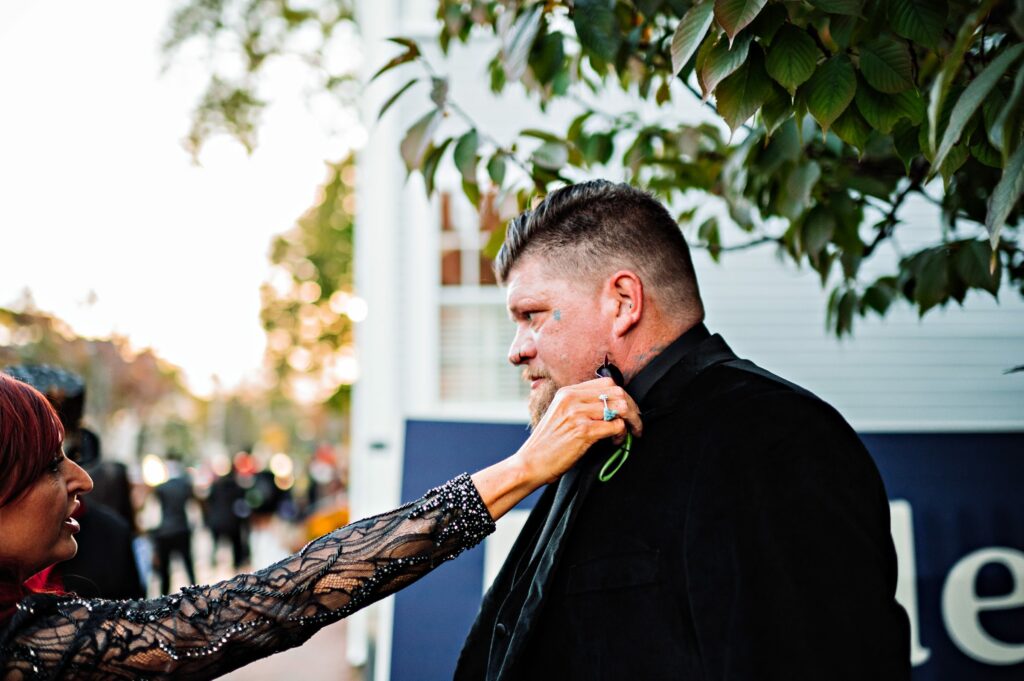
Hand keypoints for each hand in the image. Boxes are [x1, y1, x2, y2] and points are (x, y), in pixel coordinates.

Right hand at [515, 377, 641, 486]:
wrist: (530, 463)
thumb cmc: (547, 444)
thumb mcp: (561, 415)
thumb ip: (581, 406)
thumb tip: (611, 408)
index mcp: (567, 392)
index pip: (607, 383)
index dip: (622, 396)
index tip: (627, 410)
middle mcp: (572, 399)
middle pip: (617, 392)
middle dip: (632, 409)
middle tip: (634, 423)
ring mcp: (577, 414)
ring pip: (621, 408)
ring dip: (630, 422)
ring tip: (626, 433)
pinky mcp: (583, 431)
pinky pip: (616, 426)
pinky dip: (621, 435)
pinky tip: (614, 442)